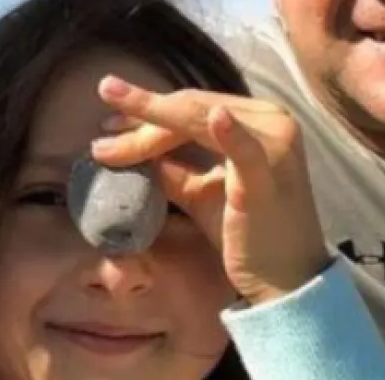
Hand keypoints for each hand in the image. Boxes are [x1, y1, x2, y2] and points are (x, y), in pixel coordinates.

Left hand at [90, 75, 329, 304]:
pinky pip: (246, 150)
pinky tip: (214, 118)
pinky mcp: (271, 175)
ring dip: (150, 129)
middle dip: (141, 119)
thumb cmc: (244, 233)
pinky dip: (229, 132)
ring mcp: (274, 144)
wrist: (285, 278)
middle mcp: (271, 120)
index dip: (148, 110)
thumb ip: (172, 166)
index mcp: (257, 120)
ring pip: (199, 121)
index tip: (108, 124)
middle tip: (99, 133)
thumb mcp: (201, 191)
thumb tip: (126, 148)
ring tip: (108, 139)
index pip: (192, 107)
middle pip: (190, 110)